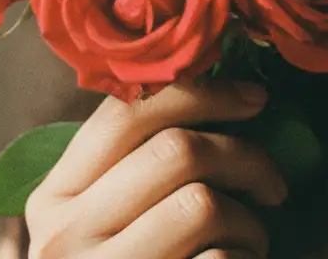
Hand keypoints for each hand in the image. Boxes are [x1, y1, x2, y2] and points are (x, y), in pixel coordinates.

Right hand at [24, 81, 286, 258]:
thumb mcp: (109, 215)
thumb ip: (142, 160)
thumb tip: (226, 87)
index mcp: (55, 196)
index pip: (128, 110)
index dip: (204, 91)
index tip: (256, 98)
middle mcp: (64, 236)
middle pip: (177, 150)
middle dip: (245, 155)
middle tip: (273, 181)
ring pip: (201, 202)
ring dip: (250, 217)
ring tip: (255, 234)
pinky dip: (242, 257)